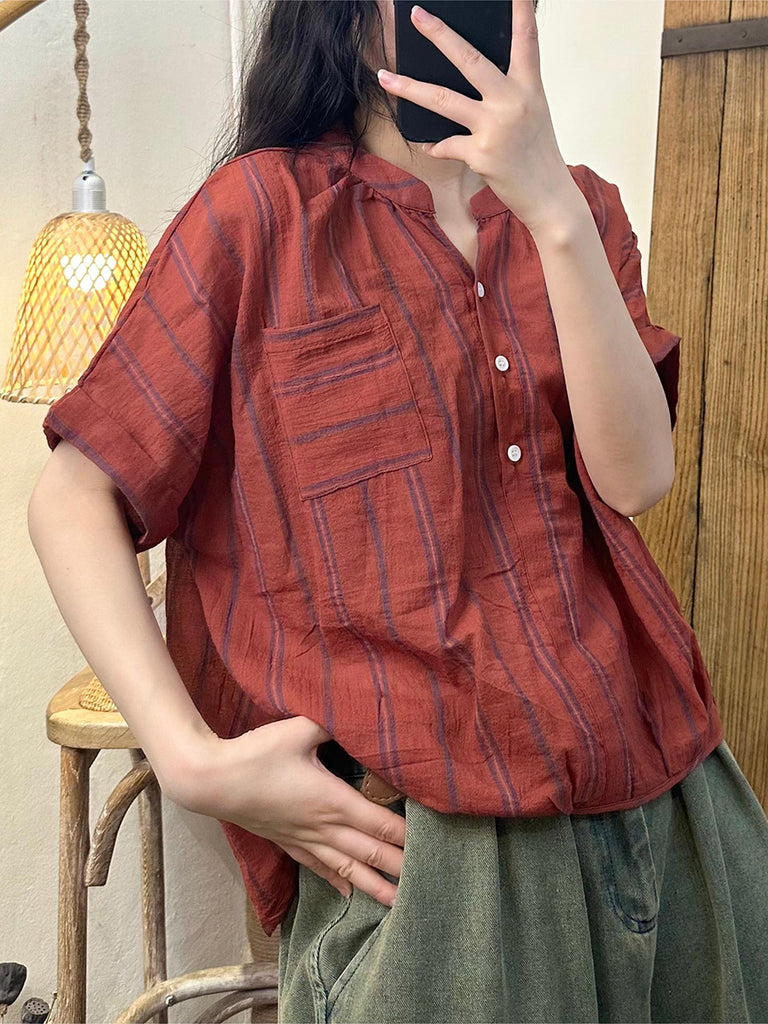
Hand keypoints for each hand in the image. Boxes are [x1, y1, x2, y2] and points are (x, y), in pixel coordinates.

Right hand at [171, 715, 406, 906]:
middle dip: (400, 868)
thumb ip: (332, 724)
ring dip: (374, 885)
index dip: (407, 837)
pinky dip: (337, 880)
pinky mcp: (287, 842)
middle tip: (428, 885)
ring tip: (397, 902)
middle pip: (370, 852)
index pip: (380, 823)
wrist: (212, 782)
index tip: (432, 847)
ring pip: (347, 867)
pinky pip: (318, 866)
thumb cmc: (256, 754)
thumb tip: (356, 715)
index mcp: (332, 800)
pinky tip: (348, 892)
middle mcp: (323, 826)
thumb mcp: (298, 730)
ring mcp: (304, 838)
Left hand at [375, 0, 578, 233]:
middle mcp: (512, 101)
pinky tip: (431, 146)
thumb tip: (473, 79)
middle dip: (440, 35)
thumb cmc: (537, 153)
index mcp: (529, 87)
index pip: (526, 40)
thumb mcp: (532, 113)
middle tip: (417, 16)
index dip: (520, 10)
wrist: (547, 196)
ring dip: (409, 88)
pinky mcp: (480, 154)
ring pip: (442, 99)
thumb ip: (508, 92)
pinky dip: (437, 146)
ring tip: (384, 77)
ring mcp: (494, 127)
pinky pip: (446, 144)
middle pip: (469, 59)